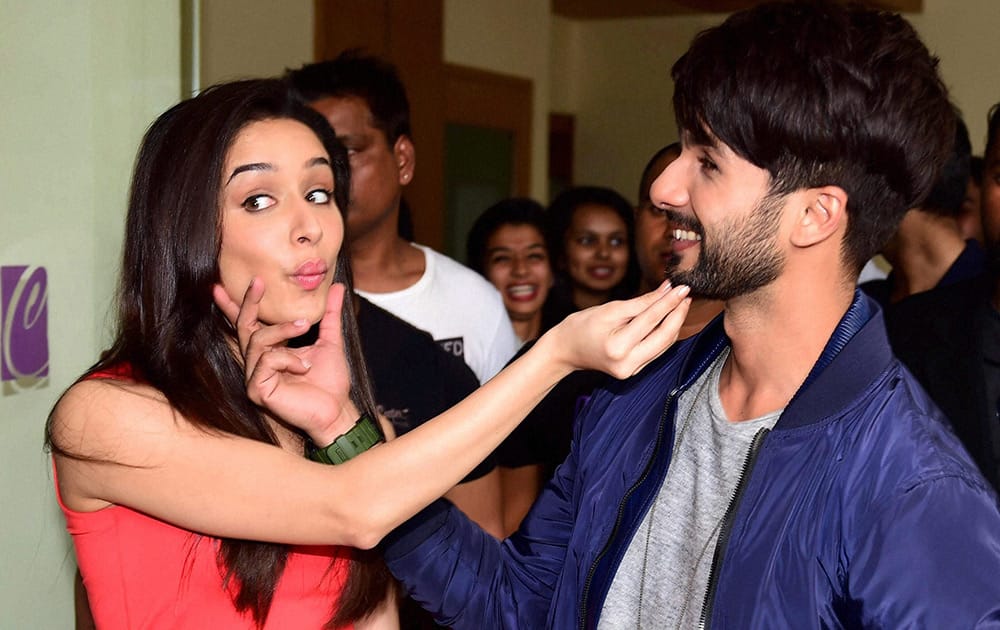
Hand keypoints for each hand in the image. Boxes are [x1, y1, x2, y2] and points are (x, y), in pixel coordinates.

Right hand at [213, 278, 357, 444]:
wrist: (337, 409)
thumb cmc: (330, 382)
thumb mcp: (330, 341)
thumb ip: (330, 315)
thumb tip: (336, 287)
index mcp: (272, 351)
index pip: (251, 324)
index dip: (240, 304)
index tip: (242, 280)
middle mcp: (258, 362)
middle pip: (245, 327)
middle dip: (250, 303)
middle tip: (258, 282)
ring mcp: (255, 376)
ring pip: (258, 340)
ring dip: (283, 331)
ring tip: (304, 329)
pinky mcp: (257, 390)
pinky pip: (267, 361)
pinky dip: (289, 359)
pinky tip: (304, 368)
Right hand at [541, 281, 690, 378]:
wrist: (566, 350)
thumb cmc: (582, 326)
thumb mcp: (610, 309)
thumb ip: (641, 302)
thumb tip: (667, 290)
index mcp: (618, 347)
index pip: (651, 320)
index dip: (669, 302)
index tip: (682, 287)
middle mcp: (627, 363)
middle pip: (664, 337)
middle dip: (678, 314)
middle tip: (686, 294)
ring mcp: (632, 371)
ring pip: (664, 345)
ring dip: (674, 323)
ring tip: (680, 302)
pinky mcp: (635, 371)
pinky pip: (657, 350)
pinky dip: (664, 333)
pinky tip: (668, 318)